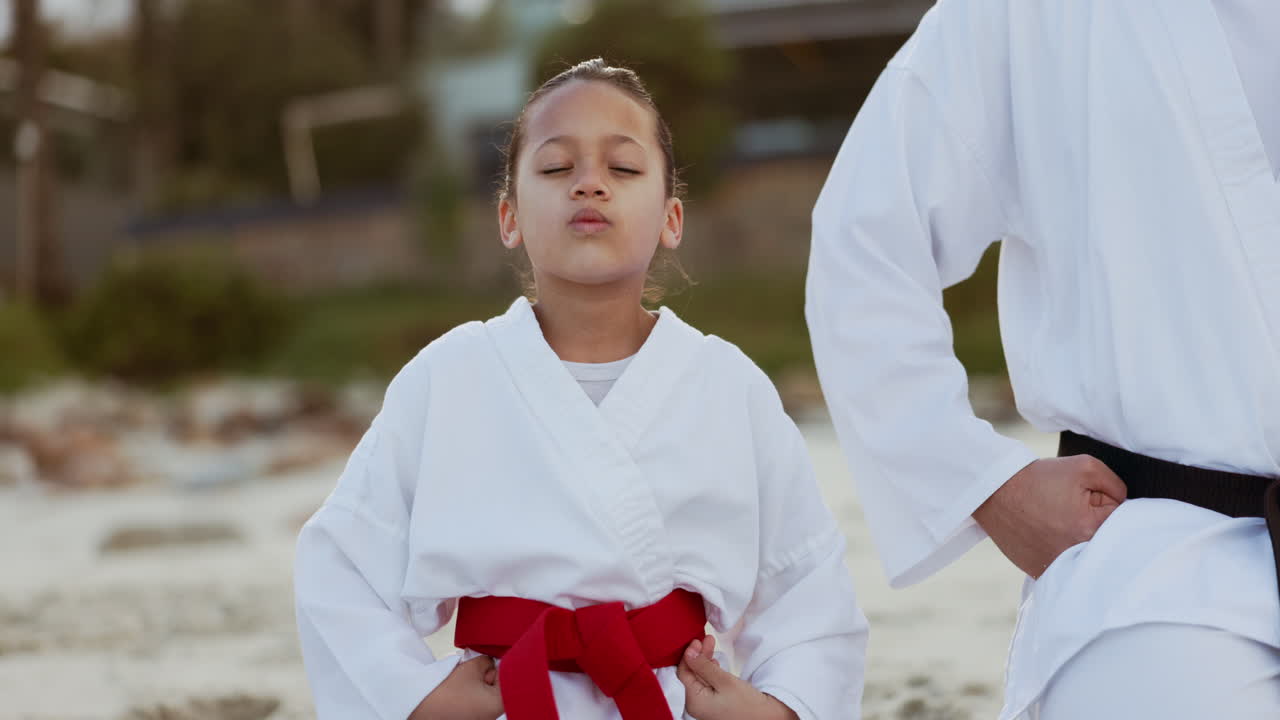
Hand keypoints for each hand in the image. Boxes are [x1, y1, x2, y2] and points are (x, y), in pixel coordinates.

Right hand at [409, 655, 503, 719]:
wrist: (419, 707)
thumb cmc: (446, 691)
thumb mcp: (471, 667)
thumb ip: (487, 661)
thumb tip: (490, 662)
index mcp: (498, 704)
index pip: (510, 678)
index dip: (500, 665)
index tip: (489, 660)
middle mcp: (492, 715)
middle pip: (499, 687)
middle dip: (488, 674)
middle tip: (472, 669)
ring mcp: (481, 718)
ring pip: (486, 694)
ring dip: (478, 683)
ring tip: (463, 680)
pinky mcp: (468, 718)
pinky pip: (475, 702)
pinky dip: (470, 693)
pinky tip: (458, 689)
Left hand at [677, 636, 798, 719]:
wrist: (766, 716)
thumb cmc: (747, 703)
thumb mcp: (724, 680)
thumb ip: (704, 666)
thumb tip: (688, 653)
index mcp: (694, 701)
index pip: (683, 673)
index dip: (689, 654)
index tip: (697, 640)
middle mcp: (696, 705)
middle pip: (692, 674)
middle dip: (699, 655)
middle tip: (707, 639)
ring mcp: (704, 705)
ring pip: (700, 676)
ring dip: (705, 660)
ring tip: (711, 643)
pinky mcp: (713, 703)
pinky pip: (707, 683)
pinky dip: (710, 671)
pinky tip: (714, 661)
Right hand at [973, 455, 1126, 577]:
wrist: (993, 492)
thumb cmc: (1038, 478)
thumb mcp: (1086, 466)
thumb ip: (1117, 486)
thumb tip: (1125, 506)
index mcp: (1091, 528)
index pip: (1124, 520)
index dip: (1106, 504)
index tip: (1086, 498)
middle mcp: (1077, 554)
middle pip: (1108, 543)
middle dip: (1096, 525)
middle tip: (1070, 510)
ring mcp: (1058, 567)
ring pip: (1088, 557)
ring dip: (1080, 542)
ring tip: (1057, 522)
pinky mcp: (1043, 573)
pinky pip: (1066, 568)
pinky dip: (1062, 554)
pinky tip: (1048, 537)